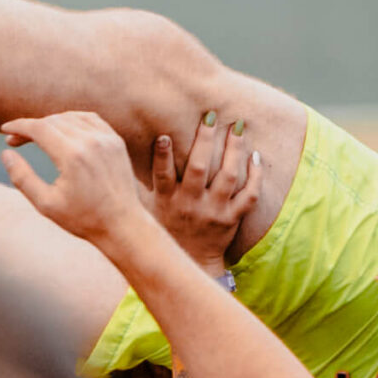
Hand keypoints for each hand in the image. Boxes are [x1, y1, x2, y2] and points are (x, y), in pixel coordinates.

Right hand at [1, 111, 152, 249]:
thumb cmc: (83, 218)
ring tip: (37, 136)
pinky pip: (91, 119)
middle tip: (16, 140)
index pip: (38, 128)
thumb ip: (22, 177)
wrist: (123, 225)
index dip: (18, 126)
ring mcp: (107, 139)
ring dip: (50, 122)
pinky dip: (72, 119)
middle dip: (30, 126)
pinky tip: (62, 130)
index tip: (5, 129)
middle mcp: (91, 141)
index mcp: (72, 156)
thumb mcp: (46, 204)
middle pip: (52, 120)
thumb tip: (6, 154)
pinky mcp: (116, 141)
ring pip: (70, 116)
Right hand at [151, 114, 263, 273]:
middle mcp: (189, 203)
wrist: (193, 262)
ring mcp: (213, 211)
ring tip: (237, 127)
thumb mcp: (149, 207)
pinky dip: (255, 176)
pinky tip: (255, 156)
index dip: (163, 155)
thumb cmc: (168, 227)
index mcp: (167, 199)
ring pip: (227, 176)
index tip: (165, 136)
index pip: (162, 174)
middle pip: (198, 168)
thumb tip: (122, 154)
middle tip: (211, 116)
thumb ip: (142, 182)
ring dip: (233, 150)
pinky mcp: (232, 219)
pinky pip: (248, 196)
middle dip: (204, 140)